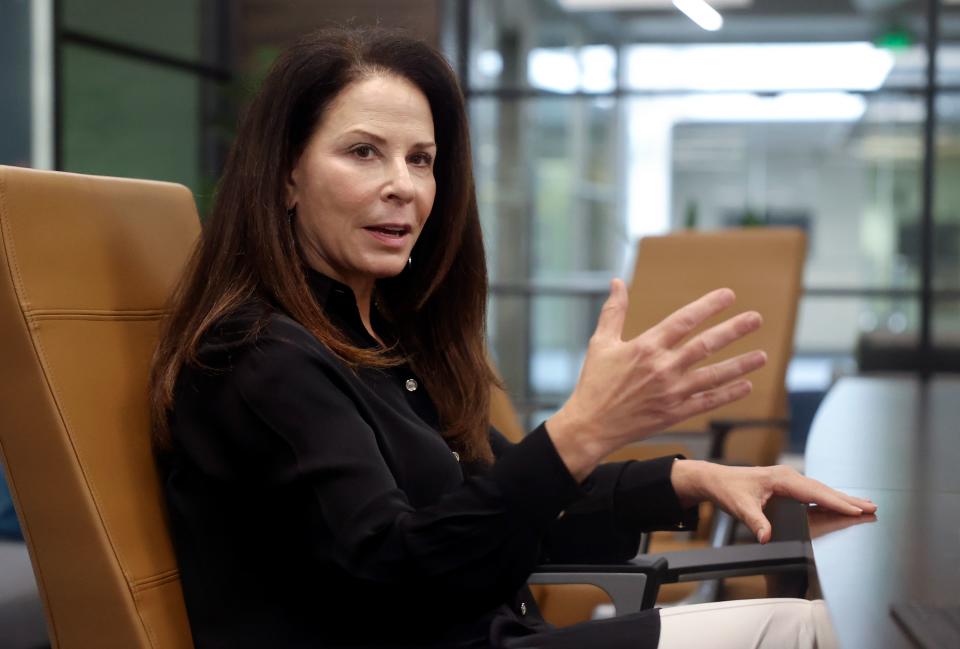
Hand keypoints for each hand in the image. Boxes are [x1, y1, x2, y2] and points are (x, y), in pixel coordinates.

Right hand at [547, 279, 765, 479]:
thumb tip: (618, 282)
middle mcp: (662, 368)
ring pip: (713, 375)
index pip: (683, 321)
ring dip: (740, 365)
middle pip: (705, 345)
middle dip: (733, 330)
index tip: (728, 295)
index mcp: (645, 347)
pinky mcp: (674, 414)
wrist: (590, 426)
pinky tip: (745, 385)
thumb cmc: (594, 383)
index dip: (708, 306)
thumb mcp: (600, 343)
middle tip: (756, 319)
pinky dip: (728, 394)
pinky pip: (707, 402)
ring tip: (762, 355)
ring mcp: (671, 392)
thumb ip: (613, 311)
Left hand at [672, 461, 877, 543]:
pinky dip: (829, 497)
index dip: (836, 502)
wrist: (716, 479)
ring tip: (865, 505)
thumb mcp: (739, 507)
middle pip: (823, 489)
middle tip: (872, 507)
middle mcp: (788, 476)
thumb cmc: (728, 489)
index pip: (814, 492)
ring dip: (842, 498)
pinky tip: (841, 503)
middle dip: (848, 499)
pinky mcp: (787, 485)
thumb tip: (766, 537)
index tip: (855, 509)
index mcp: (781, 479)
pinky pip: (814, 492)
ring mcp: (789, 479)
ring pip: (821, 489)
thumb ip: (755, 522)